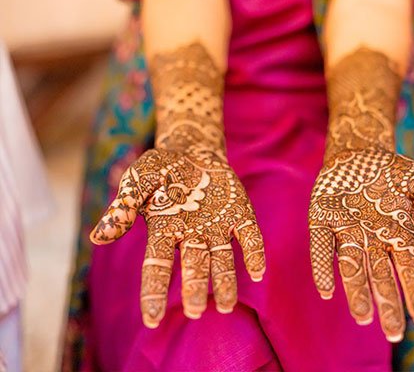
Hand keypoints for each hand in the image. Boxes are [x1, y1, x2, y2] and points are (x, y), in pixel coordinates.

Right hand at [90, 146, 264, 327]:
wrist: (192, 150)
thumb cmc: (160, 169)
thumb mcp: (137, 180)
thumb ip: (123, 206)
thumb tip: (97, 238)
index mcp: (164, 230)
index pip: (156, 266)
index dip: (153, 291)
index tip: (151, 319)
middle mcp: (192, 234)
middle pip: (193, 265)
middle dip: (194, 287)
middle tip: (195, 311)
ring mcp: (217, 226)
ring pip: (222, 259)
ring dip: (225, 281)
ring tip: (226, 306)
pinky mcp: (240, 214)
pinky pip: (249, 236)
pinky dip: (254, 253)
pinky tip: (259, 272)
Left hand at [309, 148, 413, 341]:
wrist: (358, 151)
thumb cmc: (392, 170)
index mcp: (397, 234)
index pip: (409, 268)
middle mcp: (372, 239)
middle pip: (381, 276)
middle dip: (388, 304)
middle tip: (393, 334)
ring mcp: (346, 231)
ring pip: (352, 267)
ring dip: (357, 291)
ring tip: (362, 317)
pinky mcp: (322, 219)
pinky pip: (321, 247)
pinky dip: (323, 266)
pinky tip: (326, 289)